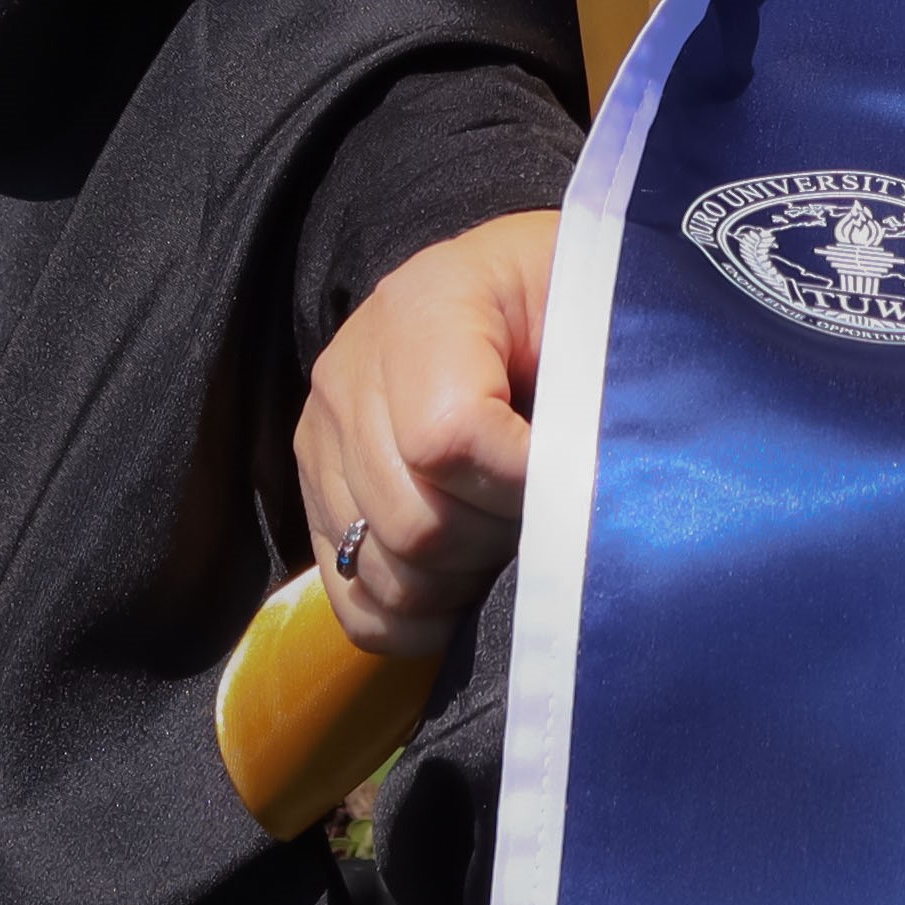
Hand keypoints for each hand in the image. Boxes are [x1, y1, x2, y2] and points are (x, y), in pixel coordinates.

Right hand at [292, 209, 559, 656]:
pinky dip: (416, 618)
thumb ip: (584, 388)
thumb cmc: (567, 295)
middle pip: (413, 519)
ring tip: (511, 535)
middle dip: (496, 538)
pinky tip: (466, 589)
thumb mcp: (587, 306)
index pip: (448, 437)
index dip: (519, 482)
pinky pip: (353, 600)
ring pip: (384, 570)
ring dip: (462, 580)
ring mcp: (323, 440)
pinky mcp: (317, 496)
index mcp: (422, 307)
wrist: (517, 286)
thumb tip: (579, 495)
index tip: (571, 484)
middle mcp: (351, 373)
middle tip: (546, 515)